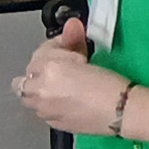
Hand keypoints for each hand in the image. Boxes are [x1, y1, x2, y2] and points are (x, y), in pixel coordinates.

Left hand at [13, 21, 129, 135]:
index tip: (69, 48)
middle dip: (40, 71)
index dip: (55, 48)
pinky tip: (66, 100)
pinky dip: (49, 104)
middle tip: (62, 68)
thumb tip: (71, 25)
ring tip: (59, 86)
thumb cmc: (111, 85)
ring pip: (29, 97)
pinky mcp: (53, 123)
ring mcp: (44, 109)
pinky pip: (42, 110)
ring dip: (39, 90)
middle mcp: (40, 90)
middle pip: (25, 78)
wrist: (123, 111)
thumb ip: (72, 42)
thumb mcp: (88, 58)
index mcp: (48, 69)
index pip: (40, 53)